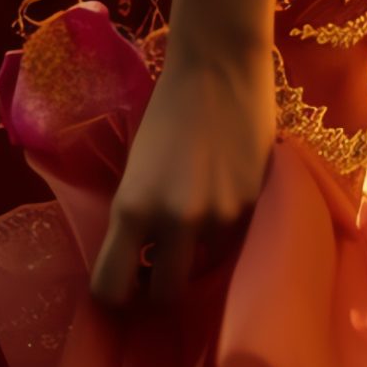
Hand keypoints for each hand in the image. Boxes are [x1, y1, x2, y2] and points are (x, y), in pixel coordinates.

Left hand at [88, 43, 277, 308]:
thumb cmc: (166, 115)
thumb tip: (140, 262)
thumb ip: (136, 218)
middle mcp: (175, 222)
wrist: (219, 70)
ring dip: (197, 248)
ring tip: (198, 203)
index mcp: (131, 210)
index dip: (114, 296)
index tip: (121, 289)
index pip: (112, 287)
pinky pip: (234, 236)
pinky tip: (223, 186)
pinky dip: (225, 224)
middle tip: (158, 270)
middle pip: (166, 294)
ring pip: (205, 261)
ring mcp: (220, 217)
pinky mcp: (254, 205)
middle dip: (159, 289)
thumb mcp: (134, 172)